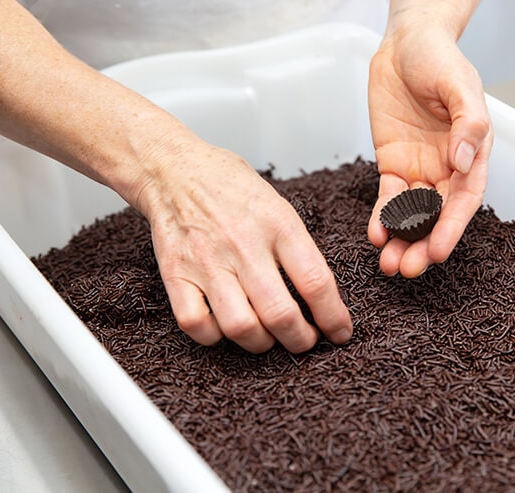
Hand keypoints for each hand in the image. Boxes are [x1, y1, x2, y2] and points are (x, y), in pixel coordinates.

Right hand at [134, 129, 351, 353]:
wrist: (174, 169)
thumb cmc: (231, 187)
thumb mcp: (279, 205)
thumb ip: (298, 247)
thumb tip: (321, 295)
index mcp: (277, 224)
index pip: (315, 281)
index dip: (333, 316)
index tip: (340, 332)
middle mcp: (243, 245)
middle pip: (280, 314)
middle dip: (301, 340)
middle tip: (306, 341)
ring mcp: (207, 261)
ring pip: (241, 327)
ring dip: (262, 344)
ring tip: (269, 338)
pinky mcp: (176, 274)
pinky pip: (197, 325)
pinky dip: (215, 337)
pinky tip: (226, 327)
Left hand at [367, 24, 492, 276]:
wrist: (406, 43)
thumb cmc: (440, 59)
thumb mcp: (460, 85)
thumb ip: (468, 122)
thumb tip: (461, 159)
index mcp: (472, 153)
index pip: (464, 200)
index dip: (451, 228)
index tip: (436, 252)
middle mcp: (448, 168)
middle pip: (437, 215)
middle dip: (423, 244)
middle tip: (407, 269)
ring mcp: (420, 169)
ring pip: (411, 214)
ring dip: (401, 240)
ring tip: (388, 264)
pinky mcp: (393, 164)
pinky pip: (387, 198)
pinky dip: (382, 217)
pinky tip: (374, 234)